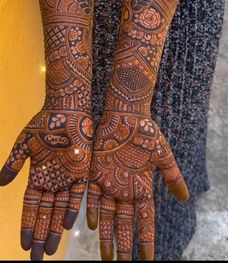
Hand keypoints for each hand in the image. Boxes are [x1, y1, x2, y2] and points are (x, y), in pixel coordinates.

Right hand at [0, 109, 92, 259]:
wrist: (67, 111)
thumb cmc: (44, 124)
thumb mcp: (25, 144)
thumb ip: (14, 164)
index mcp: (37, 176)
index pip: (31, 207)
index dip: (26, 225)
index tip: (22, 243)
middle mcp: (52, 181)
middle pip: (44, 214)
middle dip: (39, 235)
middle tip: (36, 258)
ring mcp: (67, 178)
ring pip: (59, 209)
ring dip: (53, 229)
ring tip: (48, 249)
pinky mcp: (81, 173)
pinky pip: (76, 195)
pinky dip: (71, 209)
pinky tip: (64, 224)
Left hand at [86, 111, 187, 260]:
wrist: (125, 115)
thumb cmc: (146, 133)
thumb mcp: (163, 155)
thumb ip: (172, 176)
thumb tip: (186, 199)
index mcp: (142, 187)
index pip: (145, 220)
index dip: (146, 240)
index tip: (148, 260)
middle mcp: (125, 189)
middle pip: (125, 223)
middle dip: (125, 245)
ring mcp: (110, 182)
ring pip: (108, 215)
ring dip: (107, 235)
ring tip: (107, 256)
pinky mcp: (95, 173)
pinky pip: (92, 196)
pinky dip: (92, 210)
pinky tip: (92, 225)